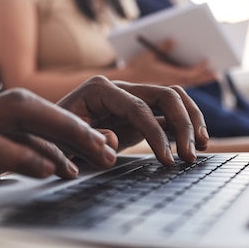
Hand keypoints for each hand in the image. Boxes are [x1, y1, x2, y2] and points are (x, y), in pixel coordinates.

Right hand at [0, 87, 114, 203]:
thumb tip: (6, 159)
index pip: (19, 107)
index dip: (58, 123)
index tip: (87, 143)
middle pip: (27, 103)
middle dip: (72, 124)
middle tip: (106, 147)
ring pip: (16, 116)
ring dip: (60, 136)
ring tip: (93, 158)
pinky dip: (24, 156)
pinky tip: (48, 170)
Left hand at [57, 76, 208, 162]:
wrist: (46, 133)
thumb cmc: (50, 135)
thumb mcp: (61, 140)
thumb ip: (87, 139)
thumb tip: (112, 141)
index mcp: (99, 89)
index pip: (138, 108)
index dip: (156, 133)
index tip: (167, 159)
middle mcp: (119, 88)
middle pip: (164, 94)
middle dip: (183, 123)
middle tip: (190, 155)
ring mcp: (130, 98)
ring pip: (172, 97)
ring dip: (191, 119)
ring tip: (201, 146)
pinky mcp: (137, 112)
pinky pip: (168, 112)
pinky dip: (184, 125)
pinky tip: (195, 144)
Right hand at [125, 49, 216, 86]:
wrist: (125, 81)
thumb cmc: (135, 66)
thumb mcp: (146, 54)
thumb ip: (161, 46)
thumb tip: (173, 39)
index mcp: (167, 75)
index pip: (188, 74)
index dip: (199, 68)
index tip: (207, 61)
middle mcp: (170, 82)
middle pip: (192, 80)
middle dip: (205, 76)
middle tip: (217, 74)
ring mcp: (170, 84)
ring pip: (190, 83)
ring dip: (201, 79)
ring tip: (213, 75)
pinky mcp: (168, 85)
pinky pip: (184, 83)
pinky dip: (194, 79)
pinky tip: (200, 76)